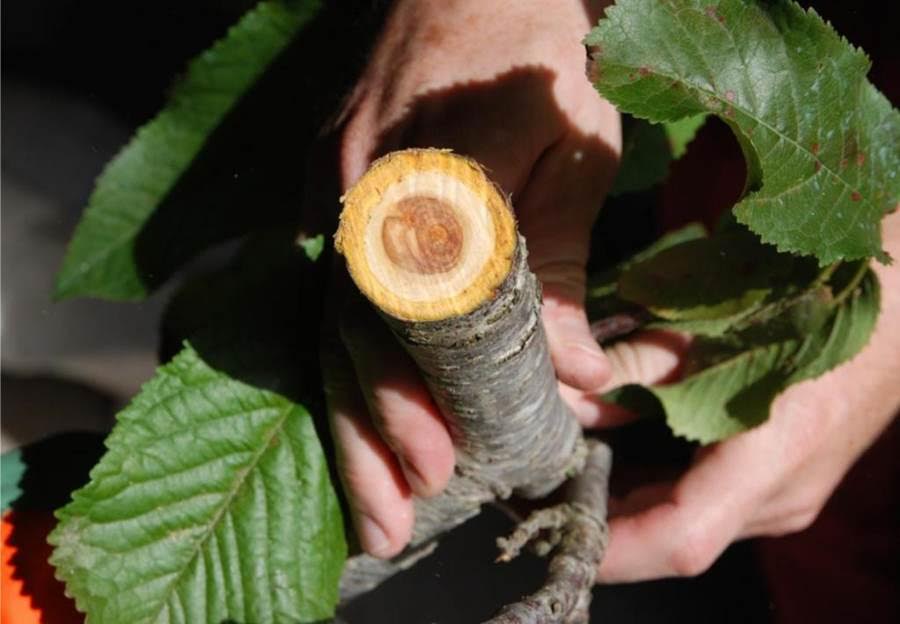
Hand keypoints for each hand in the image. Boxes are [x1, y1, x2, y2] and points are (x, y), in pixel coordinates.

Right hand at [322, 0, 620, 557]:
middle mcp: (355, 192)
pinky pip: (326, 294)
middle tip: (392, 517)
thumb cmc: (536, 56)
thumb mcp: (574, 150)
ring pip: (325, 323)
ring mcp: (331, 193)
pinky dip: (341, 362)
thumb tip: (575, 372)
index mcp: (420, 176)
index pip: (406, 313)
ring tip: (374, 493)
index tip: (436, 466)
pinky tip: (354, 414)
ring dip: (345, 413)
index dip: (410, 397)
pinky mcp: (330, 195)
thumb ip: (564, 260)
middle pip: (346, 334)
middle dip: (366, 432)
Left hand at [591, 211, 899, 581]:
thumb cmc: (804, 302)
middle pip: (677, 540)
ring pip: (691, 527)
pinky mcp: (784, 484)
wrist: (895, 305)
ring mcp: (787, 496)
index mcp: (769, 456)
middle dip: (606, 528)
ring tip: (571, 475)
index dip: (614, 550)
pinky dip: (659, 494)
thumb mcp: (709, 330)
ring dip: (630, 511)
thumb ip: (633, 369)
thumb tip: (565, 396)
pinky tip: (622, 460)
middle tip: (544, 494)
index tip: (558, 538)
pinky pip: (709, 507)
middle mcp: (780, 496)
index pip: (679, 541)